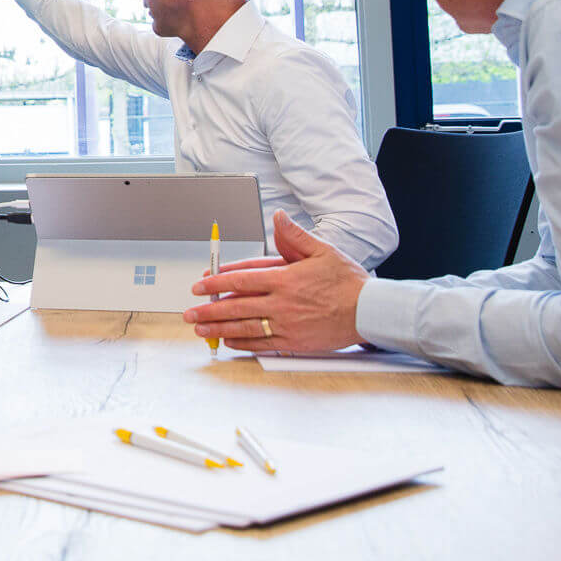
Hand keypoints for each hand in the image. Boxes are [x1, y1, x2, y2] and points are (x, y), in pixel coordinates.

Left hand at [183, 211, 367, 352]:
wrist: (369, 311)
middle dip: (209, 309)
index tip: (200, 284)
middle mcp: (282, 303)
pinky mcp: (294, 343)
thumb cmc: (347, 281)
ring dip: (219, 327)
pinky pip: (262, 344)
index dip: (216, 282)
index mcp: (285, 278)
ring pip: (245, 326)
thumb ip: (295, 236)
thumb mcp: (323, 250)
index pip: (241, 279)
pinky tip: (228, 340)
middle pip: (236, 305)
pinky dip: (242, 343)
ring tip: (200, 329)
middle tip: (191, 312)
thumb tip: (279, 216)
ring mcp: (287, 324)